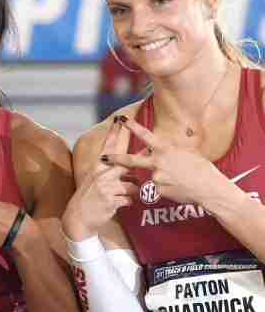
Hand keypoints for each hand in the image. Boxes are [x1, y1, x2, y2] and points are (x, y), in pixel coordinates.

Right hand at [63, 119, 137, 239]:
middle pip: (126, 161)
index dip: (114, 132)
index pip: (108, 147)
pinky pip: (129, 200)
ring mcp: (106, 187)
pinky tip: (117, 205)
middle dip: (140, 156)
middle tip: (151, 148)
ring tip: (121, 195)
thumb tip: (125, 165)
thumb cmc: (88, 198)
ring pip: (132, 185)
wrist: (77, 218)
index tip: (120, 118)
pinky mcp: (111, 200)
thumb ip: (108, 172)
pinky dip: (126, 203)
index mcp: (98, 167)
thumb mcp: (93, 181)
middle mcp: (102, 174)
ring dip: (131, 192)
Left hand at [103, 118, 222, 206]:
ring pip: (148, 175)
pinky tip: (176, 187)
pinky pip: (154, 188)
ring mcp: (155, 177)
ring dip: (157, 176)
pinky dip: (162, 187)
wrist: (208, 188)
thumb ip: (169, 150)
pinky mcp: (156, 190)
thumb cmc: (201, 169)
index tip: (122, 121)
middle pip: (130, 160)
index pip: (146, 136)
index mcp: (165, 149)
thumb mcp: (186, 153)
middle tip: (102, 157)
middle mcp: (158, 162)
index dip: (133, 127)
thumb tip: (159, 148)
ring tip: (177, 178)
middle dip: (115, 158)